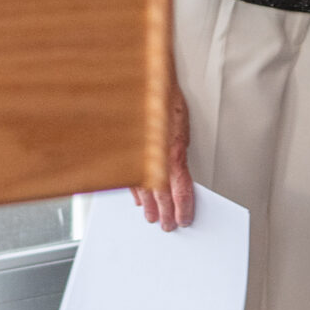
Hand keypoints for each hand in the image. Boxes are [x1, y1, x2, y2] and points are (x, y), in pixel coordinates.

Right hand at [134, 82, 193, 230]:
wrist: (141, 83)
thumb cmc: (163, 98)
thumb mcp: (179, 125)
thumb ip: (177, 148)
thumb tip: (178, 167)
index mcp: (171, 153)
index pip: (180, 190)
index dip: (183, 207)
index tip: (185, 220)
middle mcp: (153, 159)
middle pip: (160, 195)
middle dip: (164, 212)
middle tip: (166, 226)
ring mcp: (136, 157)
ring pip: (142, 188)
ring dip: (147, 204)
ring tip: (150, 216)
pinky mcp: (124, 154)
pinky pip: (129, 177)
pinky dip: (134, 188)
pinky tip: (136, 196)